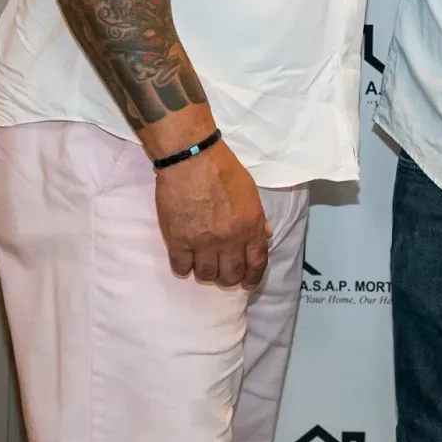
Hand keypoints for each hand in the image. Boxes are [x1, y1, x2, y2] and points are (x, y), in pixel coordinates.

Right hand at [153, 140, 270, 288]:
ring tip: (202, 263)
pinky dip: (184, 267)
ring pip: (206, 275)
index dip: (252, 278)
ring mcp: (203, 242)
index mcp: (251, 226)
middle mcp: (230, 239)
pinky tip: (185, 259)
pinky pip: (181, 268)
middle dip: (228, 278)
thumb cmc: (223, 169)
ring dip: (205, 272)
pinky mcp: (178, 241)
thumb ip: (256, 217)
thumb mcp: (250, 192)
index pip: (256, 263)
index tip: (247, 283)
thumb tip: (264, 235)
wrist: (191, 158)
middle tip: (222, 272)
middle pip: (230, 275)